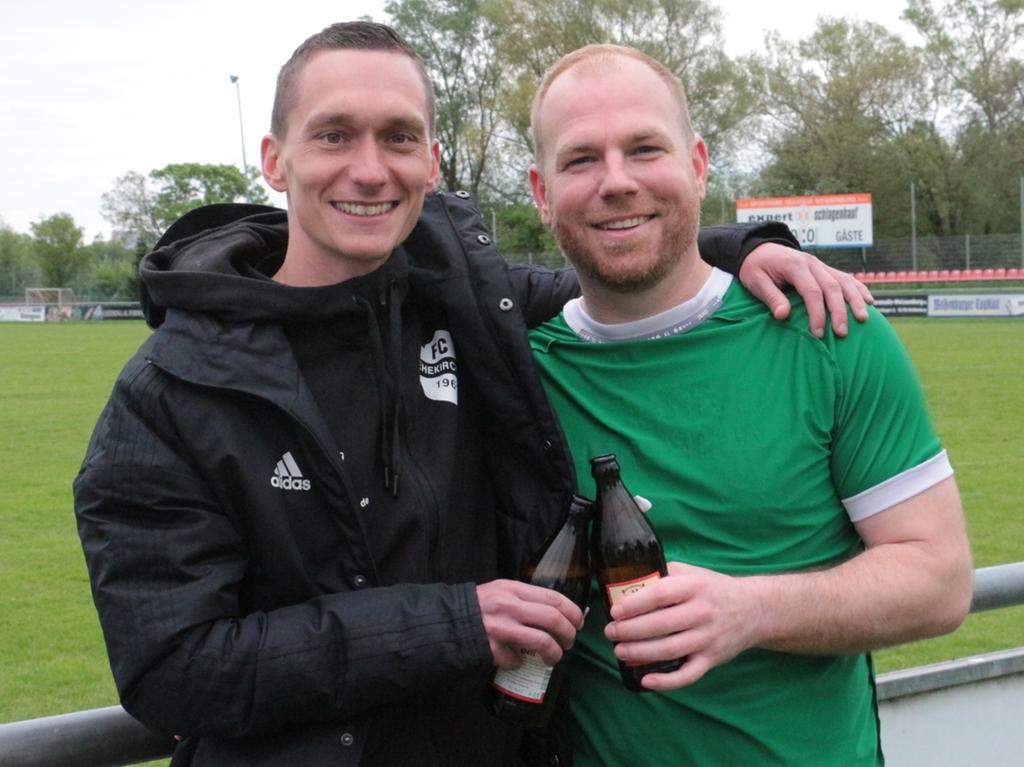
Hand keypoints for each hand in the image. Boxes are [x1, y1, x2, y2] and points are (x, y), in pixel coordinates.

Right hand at [476, 580, 583, 668]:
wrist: (447, 620)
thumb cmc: (479, 606)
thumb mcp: (501, 592)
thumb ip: (525, 599)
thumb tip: (556, 613)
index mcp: (513, 589)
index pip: (554, 597)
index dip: (573, 611)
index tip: (579, 622)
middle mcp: (509, 606)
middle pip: (553, 619)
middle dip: (569, 634)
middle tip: (570, 642)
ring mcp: (501, 628)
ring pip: (542, 642)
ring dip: (554, 653)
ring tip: (553, 658)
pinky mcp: (492, 648)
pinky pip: (516, 659)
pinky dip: (520, 662)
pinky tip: (516, 660)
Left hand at [604, 562, 760, 689]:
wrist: (754, 609)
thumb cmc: (715, 589)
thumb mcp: (693, 573)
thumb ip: (665, 574)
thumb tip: (629, 580)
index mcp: (694, 587)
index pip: (659, 595)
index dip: (633, 605)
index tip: (614, 611)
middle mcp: (702, 613)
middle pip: (660, 625)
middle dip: (629, 631)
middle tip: (610, 632)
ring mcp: (708, 638)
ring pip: (669, 650)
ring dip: (640, 653)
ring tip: (619, 651)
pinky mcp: (712, 659)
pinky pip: (688, 675)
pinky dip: (666, 681)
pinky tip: (646, 680)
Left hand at [739, 243, 872, 337]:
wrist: (758, 248)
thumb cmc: (755, 267)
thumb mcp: (755, 281)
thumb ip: (771, 297)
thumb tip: (783, 316)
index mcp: (795, 266)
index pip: (812, 291)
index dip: (817, 313)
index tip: (817, 332)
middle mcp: (812, 263)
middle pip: (832, 288)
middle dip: (839, 311)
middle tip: (841, 333)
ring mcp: (820, 265)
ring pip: (844, 281)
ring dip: (855, 300)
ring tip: (863, 319)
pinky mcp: (824, 269)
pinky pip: (845, 278)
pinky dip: (858, 289)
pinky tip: (869, 301)